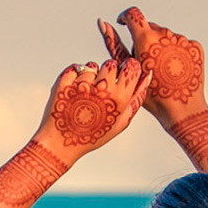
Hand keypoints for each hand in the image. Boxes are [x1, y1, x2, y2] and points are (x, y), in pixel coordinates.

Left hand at [34, 56, 152, 163]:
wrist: (61, 144)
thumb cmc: (94, 135)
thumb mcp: (120, 122)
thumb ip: (137, 98)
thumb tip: (147, 74)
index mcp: (119, 99)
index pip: (131, 66)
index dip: (126, 69)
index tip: (120, 77)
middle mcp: (102, 89)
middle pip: (112, 63)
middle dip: (108, 73)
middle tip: (101, 91)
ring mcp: (82, 85)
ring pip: (92, 66)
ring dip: (90, 76)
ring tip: (85, 96)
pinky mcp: (64, 83)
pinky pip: (75, 68)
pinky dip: (74, 77)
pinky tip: (73, 94)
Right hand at [99, 7, 207, 130]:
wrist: (181, 108)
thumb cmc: (151, 94)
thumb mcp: (128, 70)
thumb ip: (114, 44)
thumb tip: (103, 23)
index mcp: (146, 39)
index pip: (133, 14)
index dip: (125, 17)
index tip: (123, 23)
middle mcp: (166, 34)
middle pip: (150, 28)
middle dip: (145, 39)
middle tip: (145, 63)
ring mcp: (182, 40)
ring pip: (166, 37)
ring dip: (160, 47)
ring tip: (161, 70)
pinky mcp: (195, 46)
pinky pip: (182, 44)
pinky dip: (176, 53)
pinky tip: (174, 71)